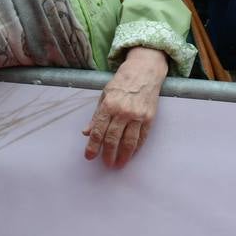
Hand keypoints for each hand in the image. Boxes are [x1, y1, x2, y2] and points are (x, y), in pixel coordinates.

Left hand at [83, 47, 167, 167]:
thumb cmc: (122, 82)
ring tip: (118, 164)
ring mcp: (137, 116)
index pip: (98, 131)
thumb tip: (86, 132)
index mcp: (108, 105)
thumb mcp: (105, 95)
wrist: (144, 71)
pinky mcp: (149, 118)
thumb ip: (96, 115)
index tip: (89, 156)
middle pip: (113, 139)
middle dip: (108, 154)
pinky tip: (131, 154)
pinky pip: (141, 138)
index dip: (93, 146)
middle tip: (106, 164)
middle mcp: (122, 112)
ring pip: (128, 142)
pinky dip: (136, 148)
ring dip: (122, 156)